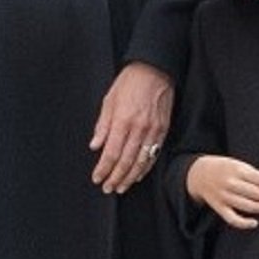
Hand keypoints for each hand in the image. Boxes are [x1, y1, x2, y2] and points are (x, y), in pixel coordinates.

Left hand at [90, 62, 173, 194]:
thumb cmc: (130, 82)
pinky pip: (154, 153)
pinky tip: (139, 174)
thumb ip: (103, 125)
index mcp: (122, 120)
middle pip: (125, 161)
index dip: (103, 169)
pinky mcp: (163, 129)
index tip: (97, 178)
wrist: (155, 70)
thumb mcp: (109, 100)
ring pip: (141, 161)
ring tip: (122, 187)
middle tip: (108, 188)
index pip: (111, 153)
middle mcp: (138, 128)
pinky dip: (146, 166)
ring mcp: (153, 130)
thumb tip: (96, 145)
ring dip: (130, 177)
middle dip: (115, 177)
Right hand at [186, 155, 258, 229]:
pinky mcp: (219, 208)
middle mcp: (230, 184)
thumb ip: (253, 173)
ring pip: (247, 206)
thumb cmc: (223, 168)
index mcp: (236, 170)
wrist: (200, 174)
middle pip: (255, 193)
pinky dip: (244, 223)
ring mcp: (224, 197)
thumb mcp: (238, 164)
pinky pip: (233, 219)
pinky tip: (255, 222)